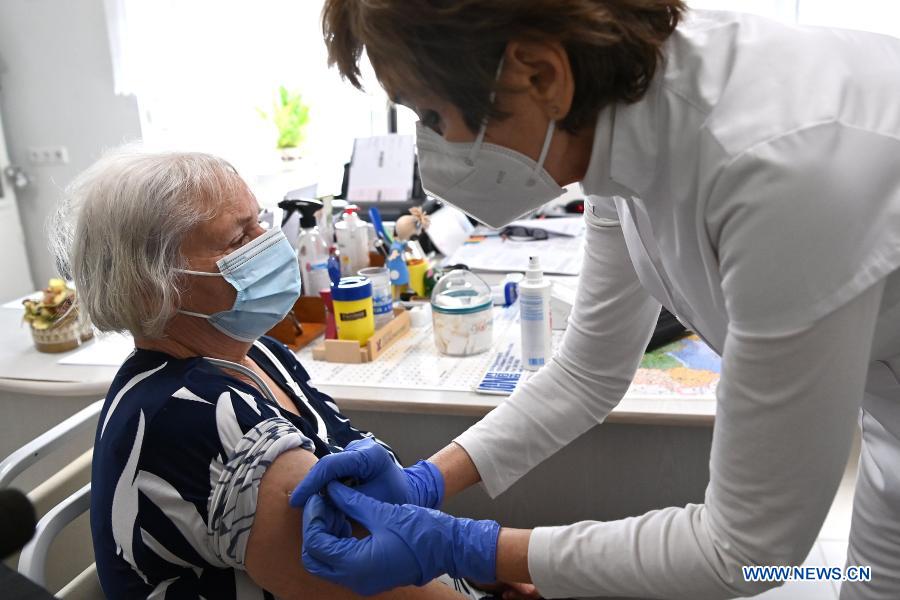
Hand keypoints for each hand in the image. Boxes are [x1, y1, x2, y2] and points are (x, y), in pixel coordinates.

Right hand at [289, 438, 442, 508]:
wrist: (409, 492)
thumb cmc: (396, 501)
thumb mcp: (371, 505)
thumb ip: (345, 501)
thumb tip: (318, 501)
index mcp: (369, 455)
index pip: (331, 465)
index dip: (310, 483)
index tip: (297, 502)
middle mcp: (361, 447)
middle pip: (326, 465)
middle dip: (312, 486)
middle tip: (300, 507)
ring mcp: (356, 450)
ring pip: (328, 468)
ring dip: (319, 487)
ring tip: (313, 507)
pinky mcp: (352, 456)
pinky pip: (333, 470)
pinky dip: (327, 485)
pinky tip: (324, 501)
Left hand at [302, 481, 499, 595]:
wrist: (448, 547)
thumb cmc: (421, 531)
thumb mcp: (382, 512)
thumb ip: (352, 501)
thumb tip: (331, 489)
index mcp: (357, 565)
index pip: (317, 545)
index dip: (313, 519)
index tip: (319, 496)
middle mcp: (356, 579)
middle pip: (315, 559)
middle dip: (314, 530)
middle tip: (322, 504)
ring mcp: (363, 580)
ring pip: (327, 562)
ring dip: (325, 535)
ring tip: (334, 507)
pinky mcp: (369, 575)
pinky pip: (342, 562)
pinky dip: (338, 542)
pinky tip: (345, 519)